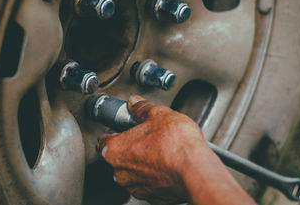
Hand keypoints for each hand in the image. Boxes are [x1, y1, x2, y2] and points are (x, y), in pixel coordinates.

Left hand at [96, 95, 255, 204]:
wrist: (197, 170)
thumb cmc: (176, 145)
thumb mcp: (159, 114)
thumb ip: (142, 108)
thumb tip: (135, 103)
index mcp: (115, 151)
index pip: (103, 139)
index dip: (115, 130)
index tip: (125, 126)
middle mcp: (121, 172)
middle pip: (119, 156)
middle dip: (131, 146)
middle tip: (148, 135)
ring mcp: (137, 187)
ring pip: (134, 171)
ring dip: (143, 162)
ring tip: (161, 149)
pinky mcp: (153, 196)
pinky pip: (149, 182)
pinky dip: (156, 175)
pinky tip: (168, 164)